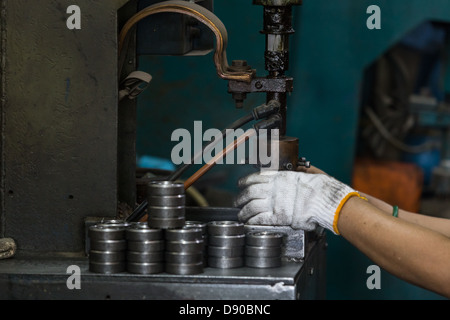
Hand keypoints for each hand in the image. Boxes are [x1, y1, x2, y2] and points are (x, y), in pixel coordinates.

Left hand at [235, 170, 360, 233]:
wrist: (323, 198)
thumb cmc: (318, 187)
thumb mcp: (303, 174)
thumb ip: (293, 175)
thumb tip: (293, 172)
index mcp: (279, 177)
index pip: (255, 177)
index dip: (245, 181)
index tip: (240, 184)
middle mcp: (273, 188)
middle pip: (250, 192)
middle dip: (241, 197)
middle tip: (237, 202)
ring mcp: (274, 202)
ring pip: (251, 206)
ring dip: (244, 212)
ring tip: (241, 215)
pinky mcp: (278, 216)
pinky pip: (259, 218)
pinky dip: (252, 221)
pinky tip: (248, 223)